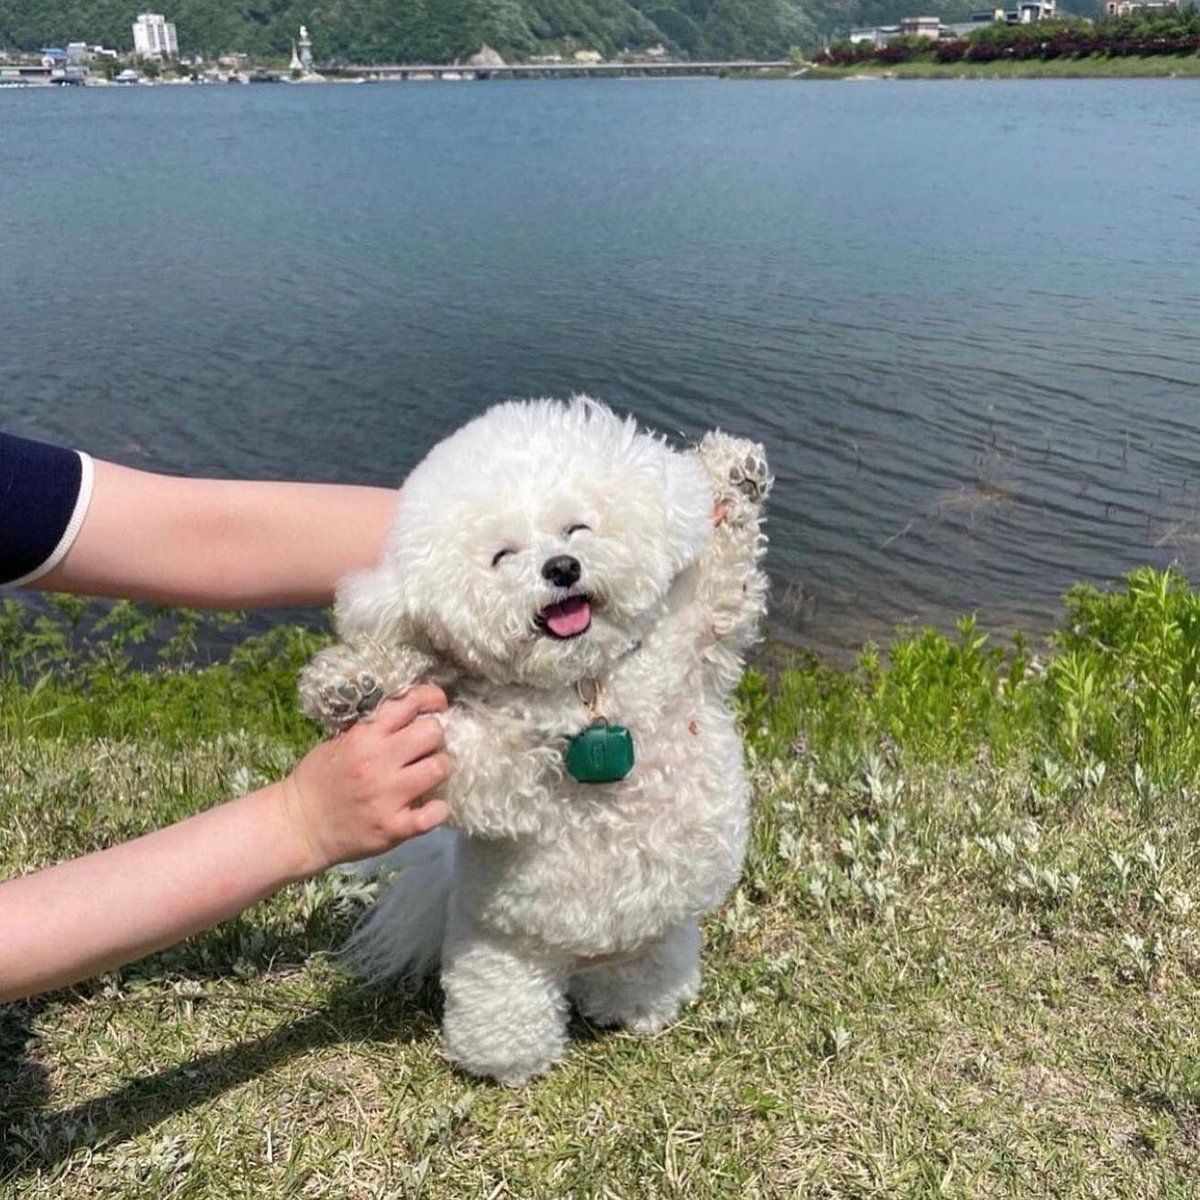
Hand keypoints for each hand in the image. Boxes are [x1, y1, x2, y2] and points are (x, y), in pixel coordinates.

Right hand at [279, 684, 450, 871]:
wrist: (299, 826)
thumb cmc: (318, 780)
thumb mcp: (339, 742)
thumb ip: (372, 729)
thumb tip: (410, 714)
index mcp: (365, 737)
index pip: (410, 703)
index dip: (432, 698)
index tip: (438, 705)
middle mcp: (379, 762)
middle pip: (433, 733)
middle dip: (435, 737)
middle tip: (427, 748)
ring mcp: (388, 795)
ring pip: (439, 768)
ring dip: (439, 769)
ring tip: (428, 775)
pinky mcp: (394, 827)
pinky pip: (434, 814)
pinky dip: (438, 810)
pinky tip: (431, 807)